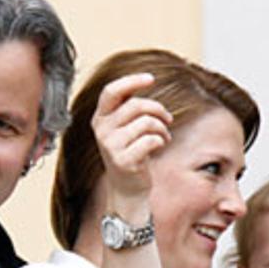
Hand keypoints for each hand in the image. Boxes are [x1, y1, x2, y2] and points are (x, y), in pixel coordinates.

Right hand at [92, 72, 172, 215]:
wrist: (127, 189)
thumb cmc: (130, 154)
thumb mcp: (123, 128)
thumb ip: (128, 107)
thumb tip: (144, 81)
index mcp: (100, 118)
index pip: (111, 91)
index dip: (131, 81)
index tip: (150, 79)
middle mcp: (102, 130)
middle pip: (135, 105)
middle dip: (158, 109)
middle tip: (168, 119)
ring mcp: (111, 146)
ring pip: (146, 122)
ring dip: (162, 128)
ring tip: (164, 135)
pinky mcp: (124, 160)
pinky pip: (151, 140)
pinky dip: (161, 140)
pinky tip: (161, 145)